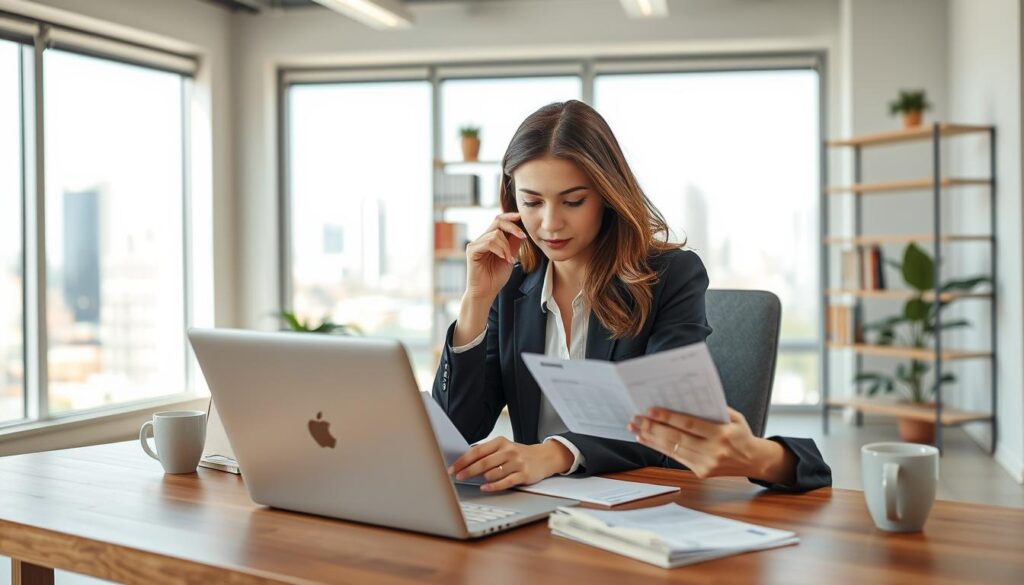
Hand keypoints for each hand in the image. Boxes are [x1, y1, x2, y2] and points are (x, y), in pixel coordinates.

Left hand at [447, 437, 572, 491]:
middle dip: (467, 471)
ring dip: (482, 478)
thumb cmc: (519, 454)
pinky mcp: (523, 474)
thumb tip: (464, 462)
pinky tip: (485, 488)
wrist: (544, 457)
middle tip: (458, 477)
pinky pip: (505, 482)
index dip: (463, 460)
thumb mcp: (503, 448)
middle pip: (483, 462)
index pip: (477, 451)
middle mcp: (508, 451)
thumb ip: (486, 453)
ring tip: (477, 481)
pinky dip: (493, 486)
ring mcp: (517, 463)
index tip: (453, 468)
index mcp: (500, 442)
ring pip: (493, 473)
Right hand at [463, 212, 526, 301]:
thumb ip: (513, 244)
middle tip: (523, 236)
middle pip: (497, 222)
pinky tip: (504, 259)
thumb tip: (521, 229)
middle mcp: (482, 239)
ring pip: (496, 234)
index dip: (509, 217)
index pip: (499, 221)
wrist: (486, 293)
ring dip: (507, 247)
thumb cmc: (496, 277)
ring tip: (509, 259)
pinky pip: (489, 242)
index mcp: (490, 239)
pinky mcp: (472, 250)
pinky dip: (500, 250)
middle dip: (512, 227)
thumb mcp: (510, 257)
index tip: (520, 217)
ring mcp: (475, 244)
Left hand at [628, 407, 795, 484]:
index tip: (650, 411)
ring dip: (651, 438)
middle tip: (636, 419)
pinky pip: (675, 457)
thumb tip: (682, 399)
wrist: (753, 460)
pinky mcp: (700, 472)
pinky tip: (647, 440)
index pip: (689, 424)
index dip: (668, 418)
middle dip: (653, 428)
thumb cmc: (740, 433)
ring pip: (673, 449)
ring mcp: (706, 464)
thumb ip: (712, 409)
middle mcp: (713, 451)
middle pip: (676, 438)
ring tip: (636, 428)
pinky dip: (659, 448)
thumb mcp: (733, 417)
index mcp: (722, 434)